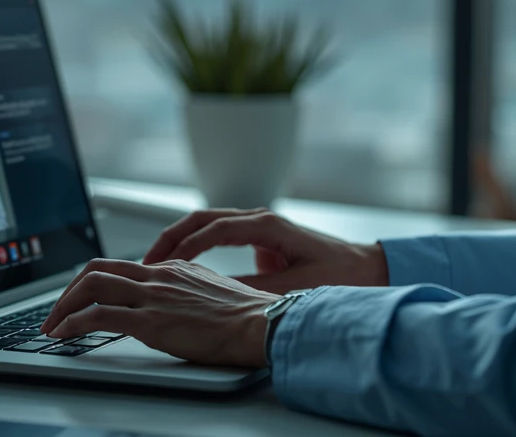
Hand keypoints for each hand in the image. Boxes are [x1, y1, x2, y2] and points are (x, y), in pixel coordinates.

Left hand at [40, 258, 277, 367]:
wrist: (261, 323)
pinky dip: (73, 323)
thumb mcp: (211, 293)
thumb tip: (172, 307)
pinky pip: (99, 316)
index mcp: (174, 268)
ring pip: (92, 286)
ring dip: (63, 306)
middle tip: (57, 312)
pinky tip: (62, 335)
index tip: (81, 301)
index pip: (121, 267)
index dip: (93, 284)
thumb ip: (186, 293)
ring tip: (52, 326)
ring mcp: (154, 295)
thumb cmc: (247, 316)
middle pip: (98, 269)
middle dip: (68, 290)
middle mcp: (160, 275)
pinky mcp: (152, 321)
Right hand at [143, 208, 388, 292]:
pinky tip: (181, 268)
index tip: (164, 265)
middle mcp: (261, 219)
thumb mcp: (296, 288)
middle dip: (172, 237)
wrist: (368, 269)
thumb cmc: (342, 275)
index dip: (187, 246)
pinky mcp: (261, 239)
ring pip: (208, 224)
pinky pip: (219, 236)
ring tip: (154, 263)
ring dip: (180, 240)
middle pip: (204, 218)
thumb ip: (257, 291)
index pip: (215, 228)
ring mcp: (260, 226)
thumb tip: (220, 297)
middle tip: (146, 260)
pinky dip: (196, 247)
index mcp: (269, 225)